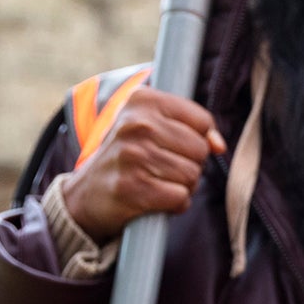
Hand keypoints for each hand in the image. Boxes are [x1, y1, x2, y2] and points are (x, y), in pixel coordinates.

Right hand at [60, 87, 225, 241]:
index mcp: (142, 100)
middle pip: (199, 149)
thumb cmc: (127, 157)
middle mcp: (136, 124)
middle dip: (190, 165)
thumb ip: (192, 128)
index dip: (198, 139)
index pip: (202, 120)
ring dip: (183, 186)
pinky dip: (174, 204)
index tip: (175, 147)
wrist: (85, 195)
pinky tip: (155, 199)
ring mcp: (133, 156)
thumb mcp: (151, 128)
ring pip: (192, 175)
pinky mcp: (133, 188)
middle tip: (163, 169)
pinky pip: (180, 198)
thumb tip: (219, 146)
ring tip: (158, 183)